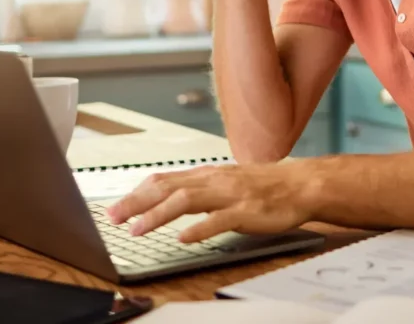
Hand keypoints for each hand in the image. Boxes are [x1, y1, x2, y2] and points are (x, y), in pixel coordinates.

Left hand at [104, 162, 313, 242]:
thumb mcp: (226, 182)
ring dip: (159, 215)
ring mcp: (230, 195)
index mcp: (208, 175)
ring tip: (138, 229)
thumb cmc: (264, 186)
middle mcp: (215, 181)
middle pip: (168, 188)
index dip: (137, 194)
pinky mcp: (247, 211)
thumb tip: (169, 197)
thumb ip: (199, 189)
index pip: (164, 180)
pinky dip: (199, 229)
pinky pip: (220, 220)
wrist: (300, 185)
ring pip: (187, 201)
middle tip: (113, 218)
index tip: (116, 208)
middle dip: (137, 203)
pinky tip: (184, 238)